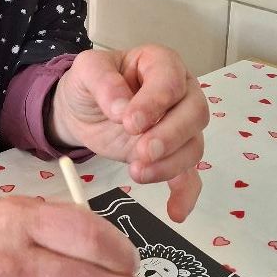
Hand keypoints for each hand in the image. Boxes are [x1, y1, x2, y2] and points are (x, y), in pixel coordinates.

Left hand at [48, 46, 208, 222]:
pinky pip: (189, 176)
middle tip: (142, 151)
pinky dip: (185, 194)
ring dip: (170, 164)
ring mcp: (179, 126)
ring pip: (193, 145)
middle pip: (194, 113)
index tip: (130, 122)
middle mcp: (179, 93)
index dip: (155, 102)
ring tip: (136, 172)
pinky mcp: (171, 155)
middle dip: (169, 136)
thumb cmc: (89, 84)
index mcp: (160, 64)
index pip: (170, 80)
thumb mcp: (86, 70)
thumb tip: (121, 107)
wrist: (82, 110)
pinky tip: (176, 211)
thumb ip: (103, 81)